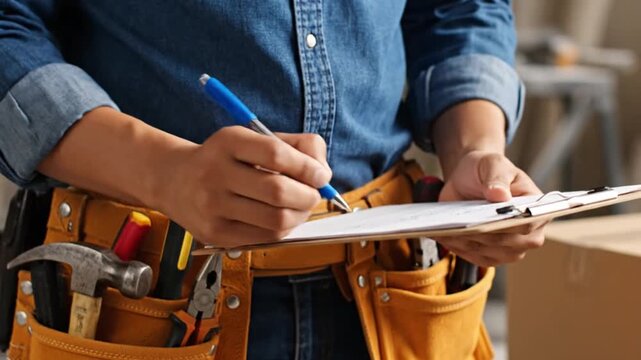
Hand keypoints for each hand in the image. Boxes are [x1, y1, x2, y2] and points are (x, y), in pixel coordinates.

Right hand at [157, 126, 330, 247]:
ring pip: (276, 220)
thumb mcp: (252, 138)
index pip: (276, 154)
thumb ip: (294, 146)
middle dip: (308, 195)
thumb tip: (322, 171)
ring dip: (301, 216)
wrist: (174, 180)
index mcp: (228, 142)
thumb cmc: (224, 158)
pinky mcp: (215, 233)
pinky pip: (265, 237)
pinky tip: (282, 218)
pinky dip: (284, 229)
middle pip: (278, 192)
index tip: (321, 175)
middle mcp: (216, 173)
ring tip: (300, 207)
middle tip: (313, 193)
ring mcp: (213, 206)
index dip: (308, 167)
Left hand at [435, 150, 546, 266]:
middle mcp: (529, 234)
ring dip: (467, 244)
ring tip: (447, 231)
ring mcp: (510, 248)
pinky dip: (458, 248)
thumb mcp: (492, 164)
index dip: (509, 225)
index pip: (527, 224)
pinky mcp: (489, 254)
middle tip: (461, 228)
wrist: (470, 178)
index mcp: (537, 209)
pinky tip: (444, 236)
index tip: (488, 222)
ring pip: (489, 253)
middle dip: (483, 236)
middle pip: (507, 244)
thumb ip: (497, 178)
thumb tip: (500, 195)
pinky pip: (474, 257)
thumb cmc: (487, 169)